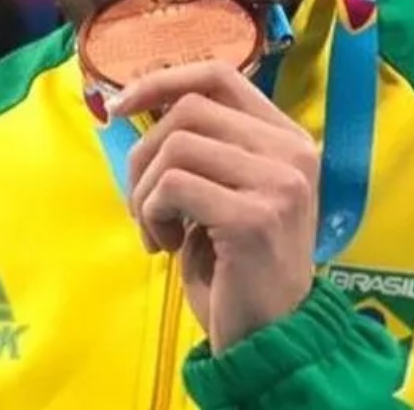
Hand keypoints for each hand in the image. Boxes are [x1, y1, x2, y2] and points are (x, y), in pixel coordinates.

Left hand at [112, 61, 319, 353]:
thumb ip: (205, 148)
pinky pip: (174, 186)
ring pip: (177, 146)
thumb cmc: (237, 267)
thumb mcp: (225, 192)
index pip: (220, 76)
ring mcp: (279, 183)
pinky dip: (152, 213)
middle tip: (139, 204)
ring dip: (146, 191)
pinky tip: (165, 246)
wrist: (271, 337)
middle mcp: (292, 152)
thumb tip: (138, 102)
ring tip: (157, 231)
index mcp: (287, 139)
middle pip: (188, 109)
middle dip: (143, 155)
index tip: (121, 107)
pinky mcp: (255, 217)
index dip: (162, 81)